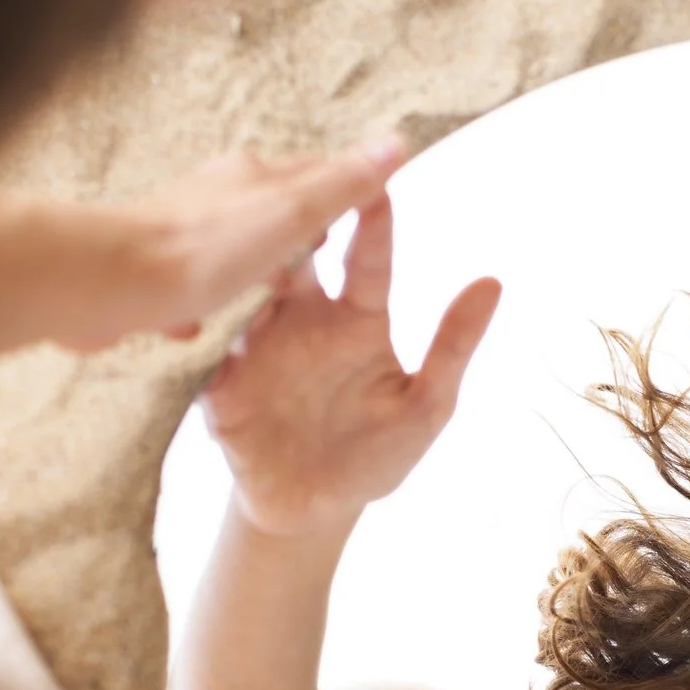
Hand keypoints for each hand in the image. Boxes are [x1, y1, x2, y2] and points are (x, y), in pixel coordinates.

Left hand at [74, 142, 410, 343]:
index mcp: (253, 177)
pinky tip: (201, 327)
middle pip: (269, 211)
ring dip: (248, 270)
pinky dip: (200, 302)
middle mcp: (214, 194)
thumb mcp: (291, 214)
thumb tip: (396, 142)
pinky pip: (185, 286)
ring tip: (267, 300)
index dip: (344, 192)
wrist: (112, 281)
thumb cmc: (204, 250)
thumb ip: (342, 186)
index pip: (314, 175)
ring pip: (227, 248)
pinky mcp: (149, 271)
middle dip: (294, 237)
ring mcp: (178, 231)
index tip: (366, 211)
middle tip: (317, 267)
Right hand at [198, 195, 502, 536]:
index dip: (371, 221)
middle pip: (297, 259)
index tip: (376, 176)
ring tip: (245, 230)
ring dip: (244, 263)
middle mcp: (304, 321)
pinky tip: (196, 299)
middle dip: (295, 218)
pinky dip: (202, 323)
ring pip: (246, 291)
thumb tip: (493, 283)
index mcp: (356, 320)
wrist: (315, 513)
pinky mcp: (220, 382)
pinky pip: (207, 348)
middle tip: (299, 176)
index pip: (366, 260)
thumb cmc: (376, 456)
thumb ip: (453, 347)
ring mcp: (257, 347)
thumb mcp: (426, 406)